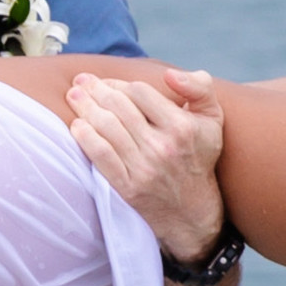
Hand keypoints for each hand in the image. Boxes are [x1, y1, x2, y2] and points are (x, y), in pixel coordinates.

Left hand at [64, 65, 227, 263]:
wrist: (192, 210)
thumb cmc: (198, 155)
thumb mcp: (212, 119)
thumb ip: (199, 88)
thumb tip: (170, 74)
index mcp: (181, 127)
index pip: (139, 92)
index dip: (119, 83)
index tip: (107, 82)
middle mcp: (162, 147)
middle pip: (119, 107)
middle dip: (96, 90)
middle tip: (80, 82)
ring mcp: (144, 168)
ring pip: (107, 128)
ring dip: (85, 108)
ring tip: (74, 97)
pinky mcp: (128, 188)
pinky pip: (101, 156)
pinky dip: (85, 138)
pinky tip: (76, 126)